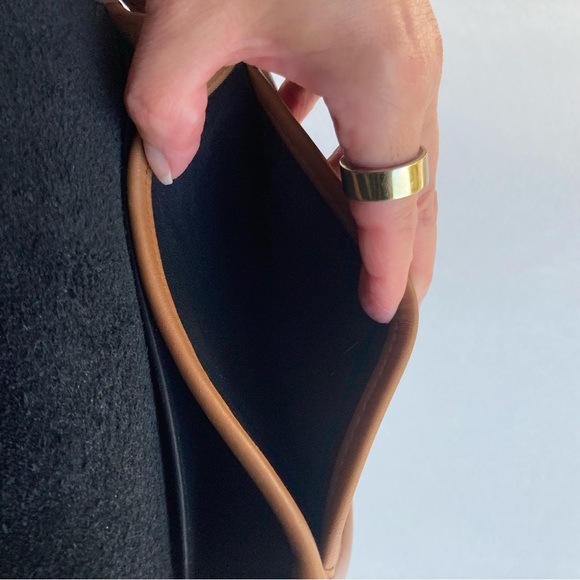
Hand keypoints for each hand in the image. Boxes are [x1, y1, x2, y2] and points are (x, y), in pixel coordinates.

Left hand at [125, 0, 442, 322]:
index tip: (387, 309)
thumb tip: (171, 164)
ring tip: (374, 248)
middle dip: (412, 245)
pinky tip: (324, 156)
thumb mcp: (194, 8)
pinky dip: (359, 148)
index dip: (390, 263)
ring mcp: (399, 49)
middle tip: (406, 296)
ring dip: (390, 200)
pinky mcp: (377, 35)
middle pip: (418, 184)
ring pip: (406, 151)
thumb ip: (169, 97)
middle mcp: (407, 70)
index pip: (393, 201)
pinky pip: (378, 112)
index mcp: (382, 78)